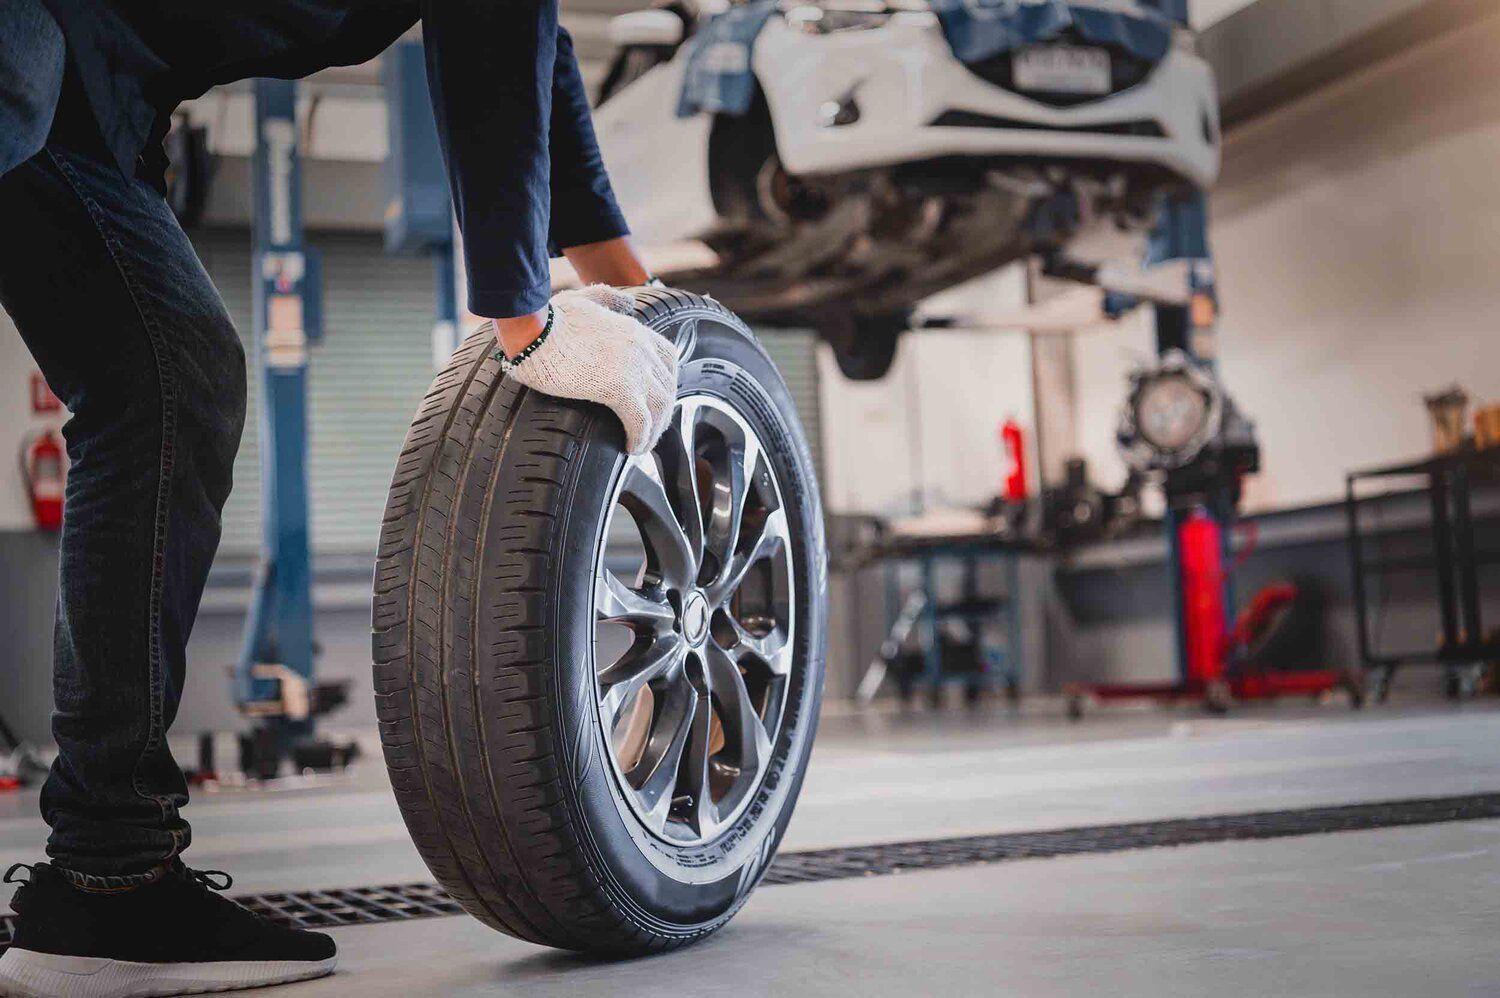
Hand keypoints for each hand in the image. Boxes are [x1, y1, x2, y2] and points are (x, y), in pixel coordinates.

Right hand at [498, 285, 678, 454]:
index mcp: (635, 329)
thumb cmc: (549, 318)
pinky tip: (632, 449)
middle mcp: (641, 348)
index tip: (656, 399)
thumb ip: (608, 297)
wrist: (533, 331)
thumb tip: (627, 302)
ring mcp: (634, 368)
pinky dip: (640, 439)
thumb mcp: (584, 298)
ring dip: (653, 431)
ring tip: (642, 446)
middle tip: (651, 430)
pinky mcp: (620, 389)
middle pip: (667, 386)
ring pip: (659, 408)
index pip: (668, 358)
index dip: (665, 382)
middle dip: (662, 411)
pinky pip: (641, 422)